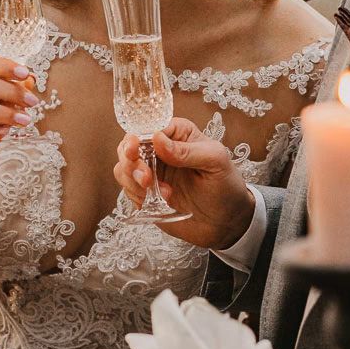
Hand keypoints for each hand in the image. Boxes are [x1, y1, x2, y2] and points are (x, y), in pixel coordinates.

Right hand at [114, 118, 254, 249]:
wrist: (226, 222)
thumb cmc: (226, 185)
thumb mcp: (215, 162)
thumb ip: (187, 151)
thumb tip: (157, 138)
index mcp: (178, 134)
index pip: (149, 126)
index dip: (138, 137)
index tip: (136, 148)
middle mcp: (160, 150)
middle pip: (128, 146)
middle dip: (130, 161)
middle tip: (145, 178)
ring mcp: (152, 172)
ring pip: (123, 168)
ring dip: (133, 181)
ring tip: (162, 193)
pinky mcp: (146, 194)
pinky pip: (128, 190)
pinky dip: (137, 197)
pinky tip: (161, 202)